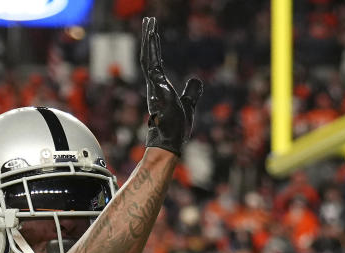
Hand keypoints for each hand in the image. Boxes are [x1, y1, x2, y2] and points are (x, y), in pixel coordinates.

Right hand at [140, 16, 202, 155]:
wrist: (170, 140)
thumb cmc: (177, 127)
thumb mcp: (188, 104)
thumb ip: (191, 92)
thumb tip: (196, 80)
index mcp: (160, 87)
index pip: (155, 63)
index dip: (154, 48)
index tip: (153, 34)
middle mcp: (154, 84)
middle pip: (149, 56)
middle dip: (149, 38)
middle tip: (148, 20)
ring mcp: (153, 85)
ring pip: (148, 56)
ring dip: (149, 39)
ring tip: (149, 22)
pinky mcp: (156, 86)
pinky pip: (151, 63)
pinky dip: (151, 48)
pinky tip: (152, 35)